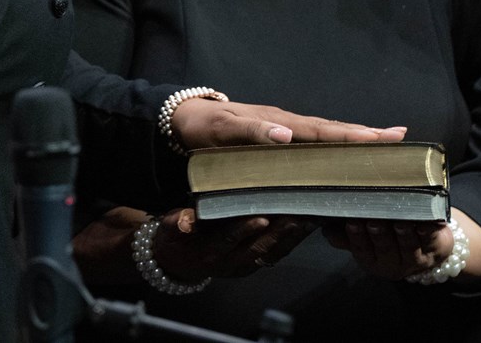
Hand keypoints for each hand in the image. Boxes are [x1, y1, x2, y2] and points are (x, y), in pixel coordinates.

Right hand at [150, 208, 314, 282]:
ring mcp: (243, 265)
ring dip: (291, 238)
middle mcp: (230, 262)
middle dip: (280, 232)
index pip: (229, 239)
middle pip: (258, 247)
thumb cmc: (175, 238)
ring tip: (310, 219)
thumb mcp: (170, 228)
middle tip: (300, 214)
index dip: (245, 229)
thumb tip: (185, 222)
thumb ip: (178, 223)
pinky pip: (275, 254)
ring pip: (271, 253)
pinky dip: (291, 242)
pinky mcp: (252, 264)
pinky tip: (304, 228)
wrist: (176, 262)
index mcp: (209, 251)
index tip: (261, 217)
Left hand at [172, 98, 408, 148]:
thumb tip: (287, 135)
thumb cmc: (203, 127)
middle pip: (333, 131)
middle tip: (402, 138)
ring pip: (325, 137)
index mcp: (280, 122)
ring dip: (354, 142)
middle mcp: (287, 126)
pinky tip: (344, 158)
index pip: (323, 130)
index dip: (354, 135)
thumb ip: (252, 131)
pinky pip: (311, 145)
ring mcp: (283, 133)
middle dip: (366, 136)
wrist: (182, 121)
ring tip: (385, 145)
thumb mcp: (222, 129)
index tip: (386, 137)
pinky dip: (332, 149)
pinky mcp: (276, 142)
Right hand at [323, 209, 480, 281]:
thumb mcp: (364, 240)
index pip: (362, 249)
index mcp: (372, 261)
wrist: (424, 247)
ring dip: (404, 233)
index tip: (352, 223)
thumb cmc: (387, 236)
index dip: (357, 237)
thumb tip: (324, 227)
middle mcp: (393, 263)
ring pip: (408, 246)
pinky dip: (429, 231)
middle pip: (385, 248)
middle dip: (379, 234)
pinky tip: (426, 222)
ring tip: (400, 220)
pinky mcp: (435, 251)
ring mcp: (416, 260)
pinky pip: (431, 240)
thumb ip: (345, 236)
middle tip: (374, 220)